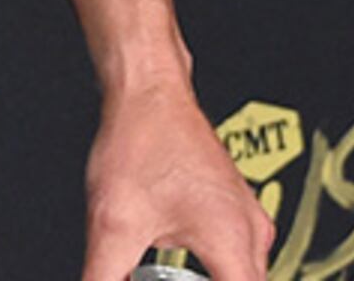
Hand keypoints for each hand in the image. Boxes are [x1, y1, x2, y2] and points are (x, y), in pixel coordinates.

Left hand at [79, 76, 273, 280]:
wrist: (148, 91)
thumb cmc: (140, 140)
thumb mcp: (113, 227)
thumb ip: (103, 279)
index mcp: (233, 243)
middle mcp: (250, 232)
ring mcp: (245, 217)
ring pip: (245, 278)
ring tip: (166, 277)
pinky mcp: (233, 208)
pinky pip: (239, 259)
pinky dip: (218, 276)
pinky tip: (181, 276)